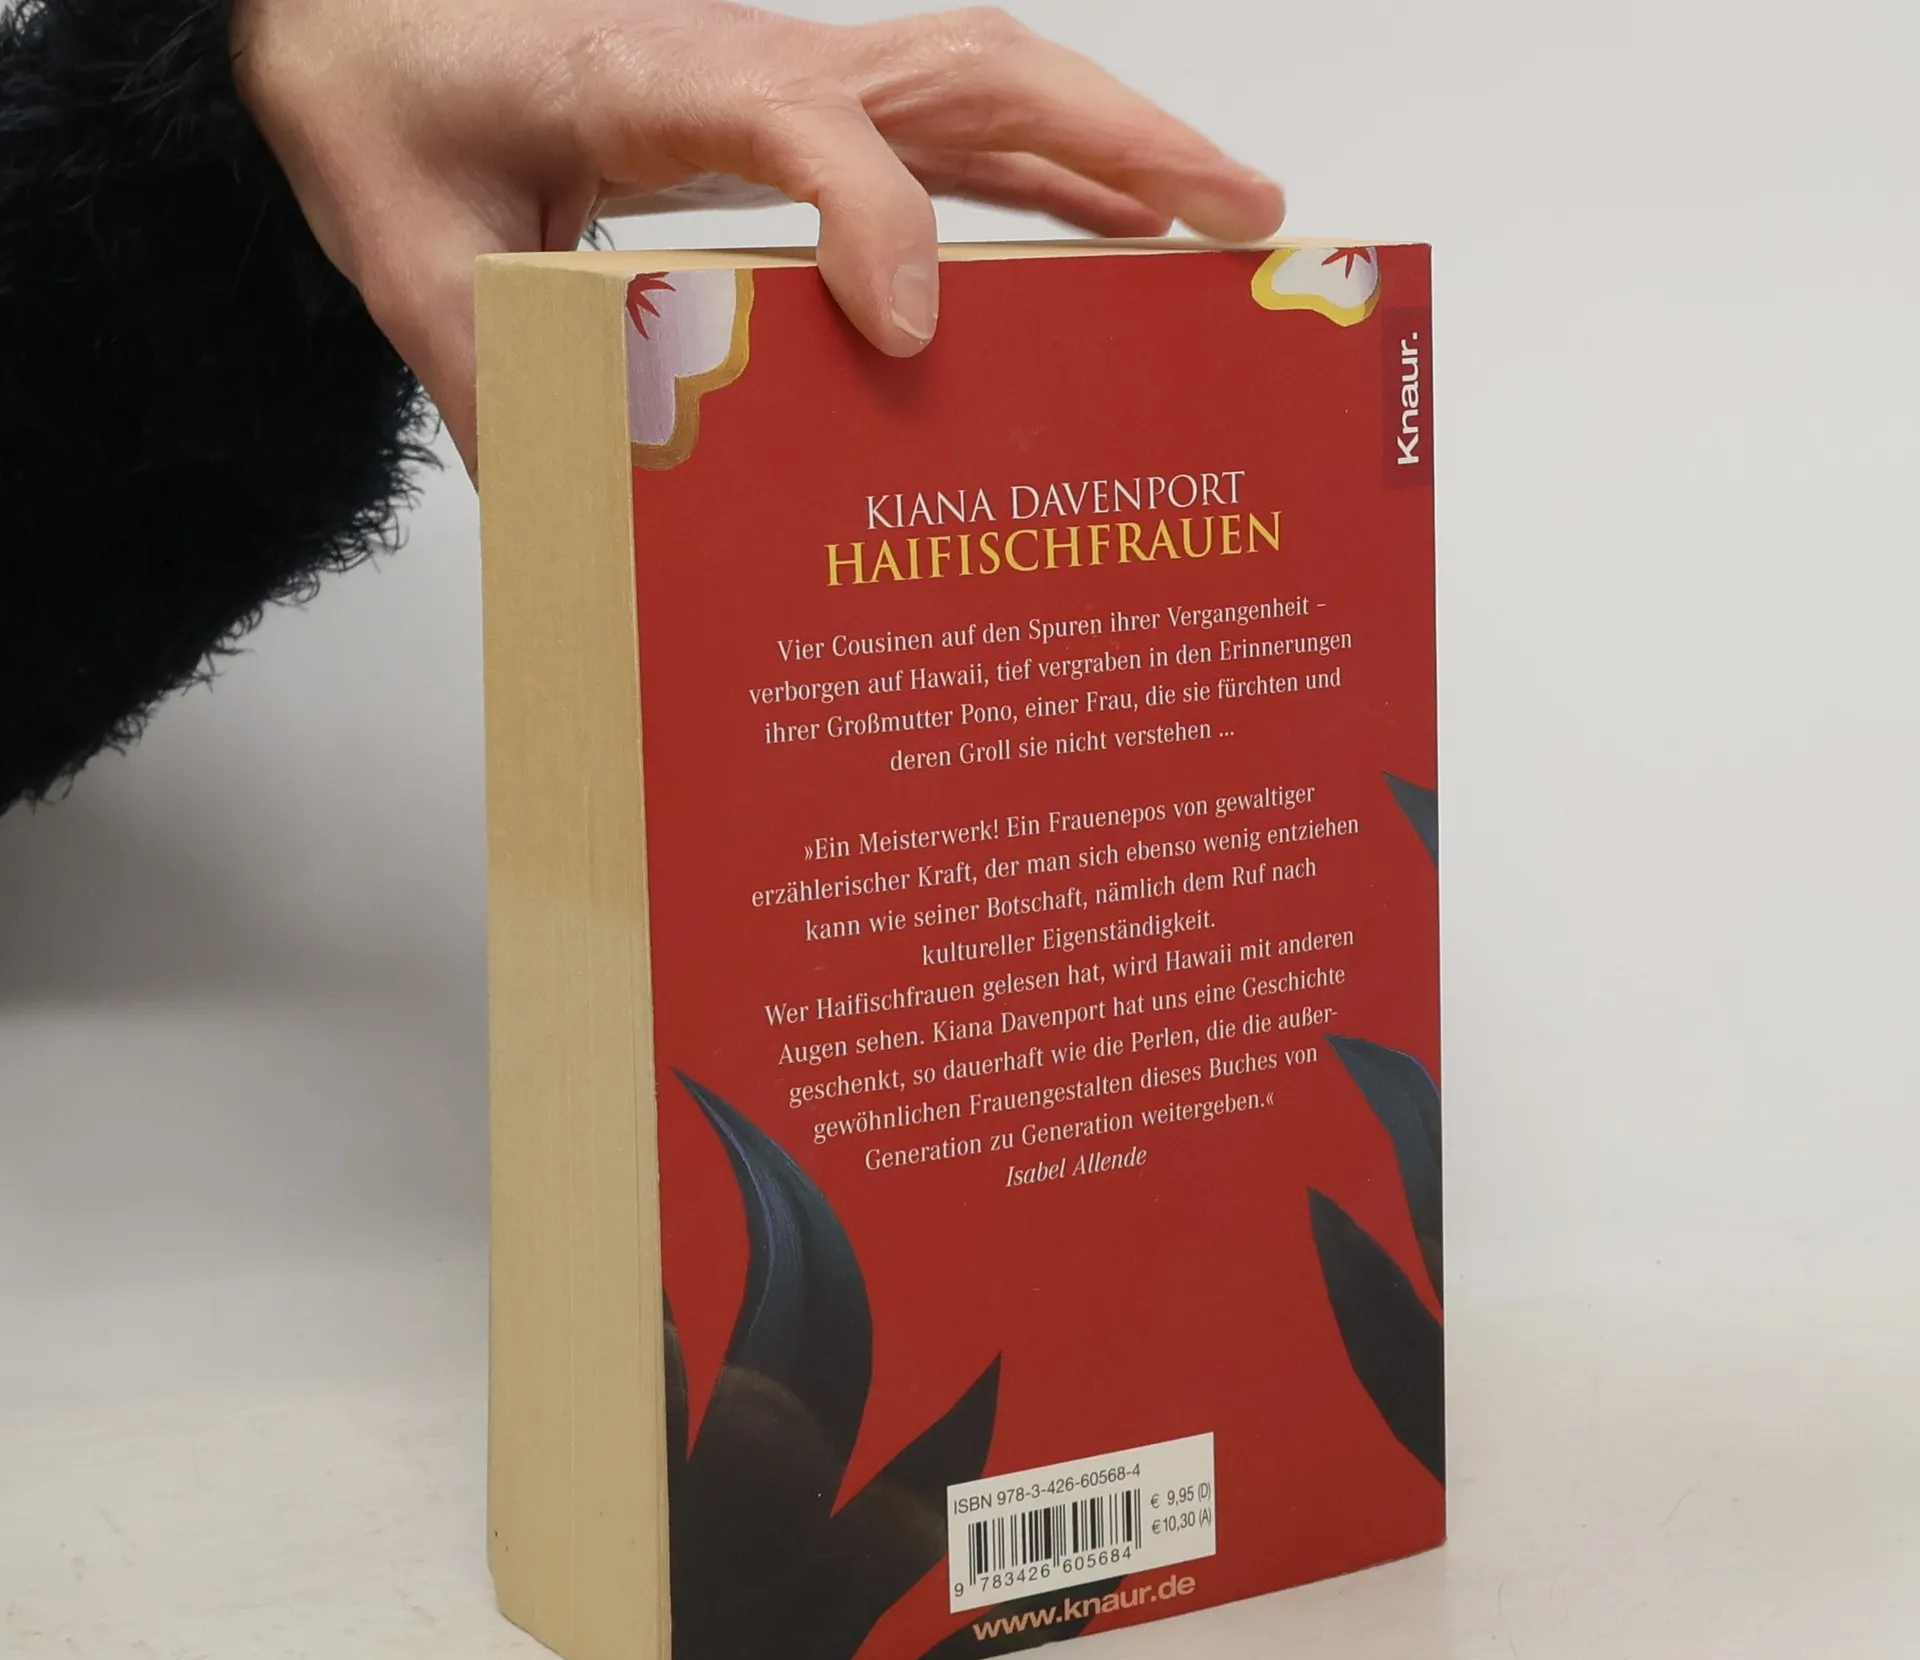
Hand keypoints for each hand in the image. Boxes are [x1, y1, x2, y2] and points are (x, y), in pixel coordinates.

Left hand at [230, 0, 1283, 471]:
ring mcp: (789, 70)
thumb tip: (599, 537)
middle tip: (1235, 217)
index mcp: (641, 80)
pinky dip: (1049, 171)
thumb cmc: (392, 108)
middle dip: (1113, 139)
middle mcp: (746, 58)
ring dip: (1115, 142)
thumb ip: (505, 393)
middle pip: (964, 67)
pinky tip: (1111, 230)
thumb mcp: (417, 267)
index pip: (791, 119)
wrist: (366, 12)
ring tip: (1227, 217)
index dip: (866, 218)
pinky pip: (950, 124)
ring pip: (983, 80)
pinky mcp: (800, 100)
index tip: (910, 339)